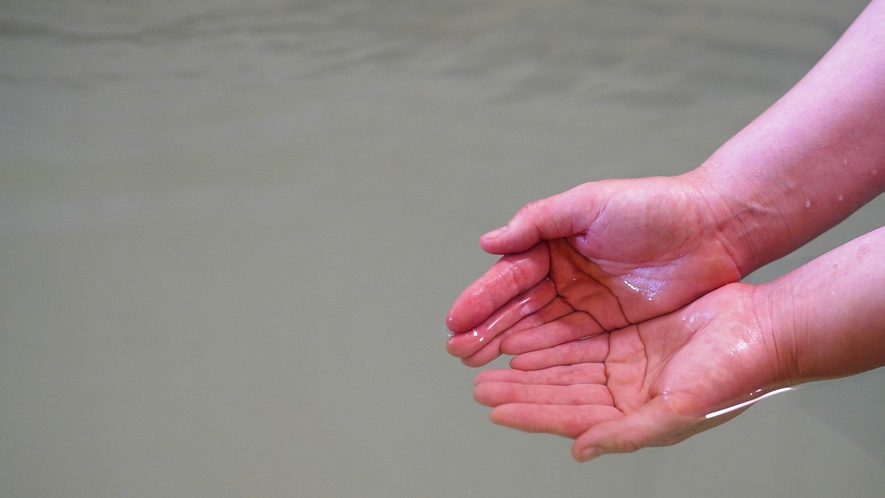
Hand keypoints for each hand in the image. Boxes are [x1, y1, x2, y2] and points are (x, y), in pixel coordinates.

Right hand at [446, 176, 743, 365]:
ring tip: (476, 366)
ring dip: (505, 348)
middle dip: (485, 329)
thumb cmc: (652, 206)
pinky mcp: (610, 328)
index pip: (509, 277)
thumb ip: (537, 222)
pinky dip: (543, 360)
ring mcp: (586, 305)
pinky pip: (570, 348)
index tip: (455, 320)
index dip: (481, 299)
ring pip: (537, 331)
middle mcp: (563, 277)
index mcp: (553, 245)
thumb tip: (488, 242)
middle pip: (517, 309)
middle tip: (456, 351)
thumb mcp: (588, 204)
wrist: (715, 228)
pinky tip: (518, 371)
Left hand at [472, 283, 787, 460]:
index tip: (494, 409)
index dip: (530, 413)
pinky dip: (556, 342)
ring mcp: (629, 363)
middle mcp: (627, 393)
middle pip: (560, 392)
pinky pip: (584, 339)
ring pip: (567, 366)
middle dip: (520, 390)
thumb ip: (626, 434)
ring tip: (495, 363)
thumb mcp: (676, 411)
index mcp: (635, 417)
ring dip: (532, 366)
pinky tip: (532, 341)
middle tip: (481, 385)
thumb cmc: (733, 376)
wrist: (765, 329)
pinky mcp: (633, 336)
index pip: (569, 418)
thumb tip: (580, 451)